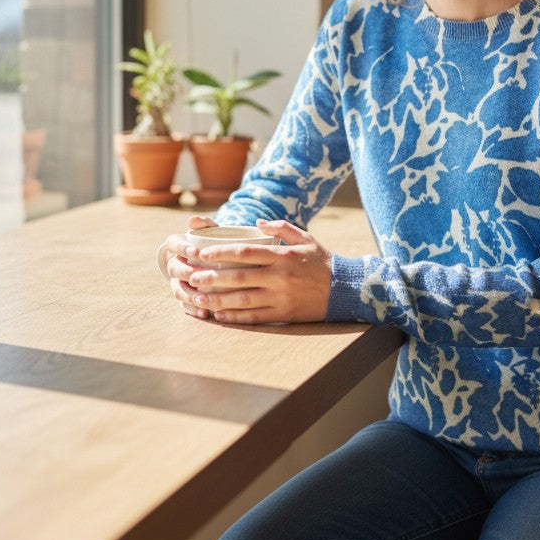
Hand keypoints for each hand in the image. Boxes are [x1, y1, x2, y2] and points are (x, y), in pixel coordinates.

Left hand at [169, 219, 332, 324]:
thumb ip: (281, 228)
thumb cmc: (322, 262)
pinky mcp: (284, 314)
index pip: (246, 252)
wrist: (346, 290)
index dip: (221, 252)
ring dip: (218, 299)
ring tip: (199, 297)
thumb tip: (257, 222)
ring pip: (243, 300)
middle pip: (240, 277)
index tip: (202, 253)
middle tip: (192, 277)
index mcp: (283, 256)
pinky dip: (236, 317)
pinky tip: (220, 315)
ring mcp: (281, 297)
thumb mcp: (306, 238)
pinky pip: (255, 317)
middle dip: (213, 277)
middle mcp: (280, 277)